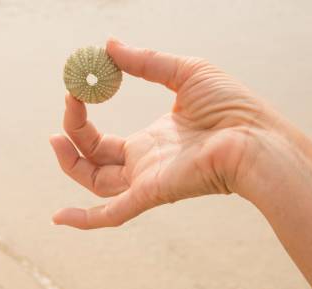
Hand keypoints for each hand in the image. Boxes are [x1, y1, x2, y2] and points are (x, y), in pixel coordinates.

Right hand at [50, 38, 274, 228]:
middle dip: (72, 139)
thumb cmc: (232, 107)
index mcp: (150, 142)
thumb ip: (145, 61)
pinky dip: (85, 219)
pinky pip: (112, 214)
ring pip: (96, 184)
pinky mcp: (151, 193)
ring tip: (55, 137)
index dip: (82, 120)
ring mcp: (146, 181)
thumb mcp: (184, 72)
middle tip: (66, 106)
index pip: (102, 141)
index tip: (74, 91)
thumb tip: (109, 46)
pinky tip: (58, 218)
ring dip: (70, 164)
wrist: (256, 136)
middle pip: (93, 162)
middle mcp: (144, 165)